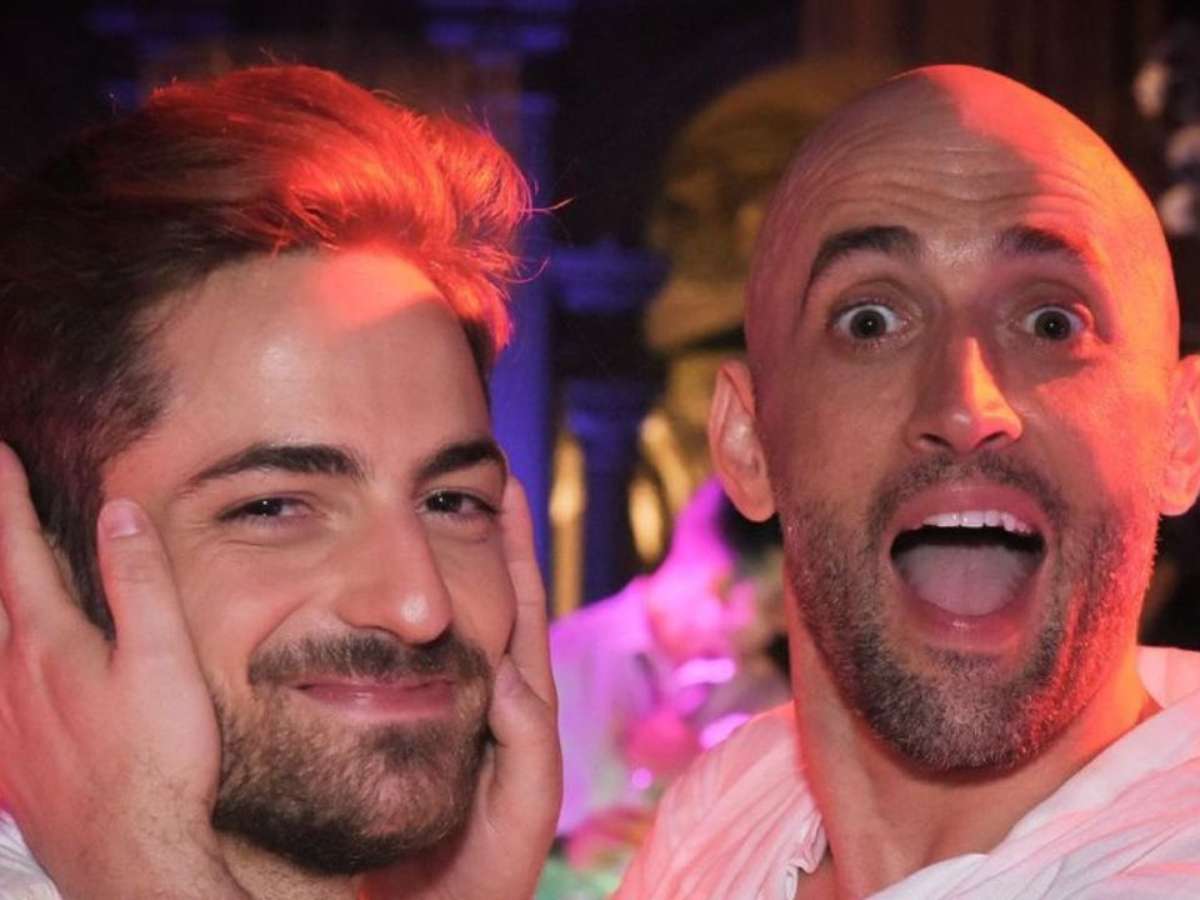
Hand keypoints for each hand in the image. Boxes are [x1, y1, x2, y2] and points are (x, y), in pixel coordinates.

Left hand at [0, 444, 245, 898]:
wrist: (128, 853)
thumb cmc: (157, 757)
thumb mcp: (164, 660)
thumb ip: (139, 583)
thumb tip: (118, 514)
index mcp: (49, 642)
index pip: (19, 551)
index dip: (7, 498)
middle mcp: (9, 674)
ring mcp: (0, 717)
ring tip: (0, 574)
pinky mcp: (4, 755)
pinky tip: (3, 661)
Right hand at [368, 478, 561, 898]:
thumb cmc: (489, 871)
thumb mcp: (525, 802)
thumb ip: (527, 740)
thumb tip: (504, 668)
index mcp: (517, 701)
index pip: (519, 605)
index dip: (515, 547)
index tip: (505, 486)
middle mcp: (476, 692)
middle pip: (472, 597)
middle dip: (465, 538)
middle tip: (448, 483)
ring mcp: (433, 706)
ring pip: (424, 625)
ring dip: (418, 570)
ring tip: (399, 521)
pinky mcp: (395, 729)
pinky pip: (384, 666)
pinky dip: (374, 627)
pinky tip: (344, 602)